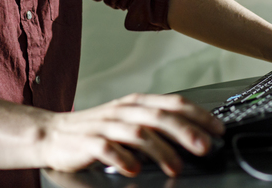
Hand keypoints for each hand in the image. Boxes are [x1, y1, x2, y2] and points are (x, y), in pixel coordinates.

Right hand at [37, 93, 223, 176]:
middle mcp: (123, 110)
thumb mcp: (129, 121)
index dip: (198, 115)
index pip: (173, 103)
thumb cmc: (98, 130)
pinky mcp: (87, 142)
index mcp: (137, 103)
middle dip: (185, 131)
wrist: (53, 134)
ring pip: (138, 132)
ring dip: (160, 150)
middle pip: (159, 116)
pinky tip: (134, 169)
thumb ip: (157, 125)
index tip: (218, 129)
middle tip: (204, 147)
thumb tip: (195, 136)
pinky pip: (106, 148)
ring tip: (175, 166)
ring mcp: (105, 125)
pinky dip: (122, 158)